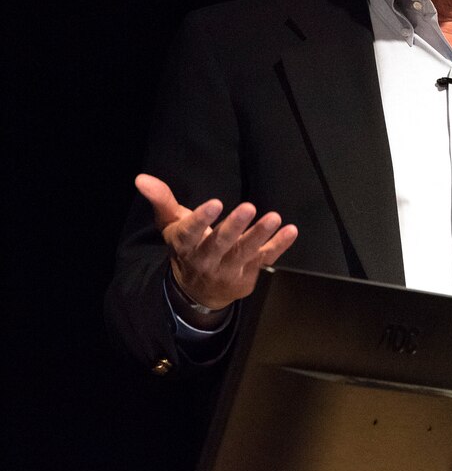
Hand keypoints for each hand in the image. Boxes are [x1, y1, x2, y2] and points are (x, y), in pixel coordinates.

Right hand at [135, 173, 297, 310]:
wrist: (198, 292)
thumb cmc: (187, 247)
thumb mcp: (171, 224)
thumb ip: (162, 200)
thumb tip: (141, 178)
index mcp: (185, 245)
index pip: (189, 233)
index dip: (201, 219)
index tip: (214, 203)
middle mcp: (206, 260)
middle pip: (220, 244)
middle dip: (234, 227)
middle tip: (248, 207)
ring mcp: (228, 270)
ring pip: (244, 253)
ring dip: (259, 235)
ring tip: (273, 217)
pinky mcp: (248, 275)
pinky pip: (265, 260)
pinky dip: (279, 246)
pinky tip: (290, 231)